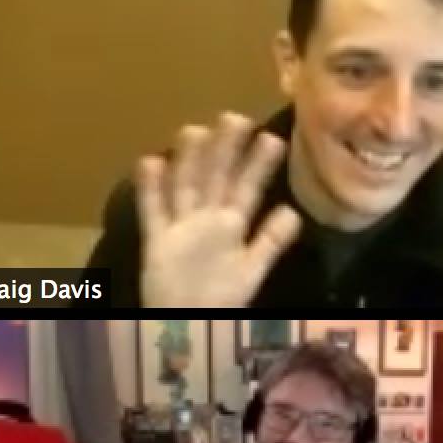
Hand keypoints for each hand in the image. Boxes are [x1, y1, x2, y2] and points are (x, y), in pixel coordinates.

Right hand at [136, 112, 303, 307]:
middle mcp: (207, 219)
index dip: (258, 164)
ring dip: (188, 160)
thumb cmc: (222, 299)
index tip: (270, 136)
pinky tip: (149, 162)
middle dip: (224, 150)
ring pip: (185, 186)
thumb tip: (293, 211)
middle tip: (234, 117)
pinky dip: (149, 189)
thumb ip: (270, 241)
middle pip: (215, 178)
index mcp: (233, 225)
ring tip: (193, 130)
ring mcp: (181, 227)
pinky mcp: (156, 240)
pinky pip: (153, 211)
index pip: (247, 188)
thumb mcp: (253, 270)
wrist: (189, 325)